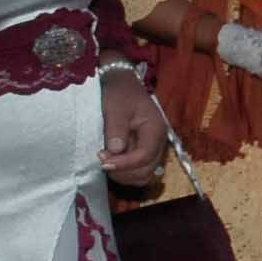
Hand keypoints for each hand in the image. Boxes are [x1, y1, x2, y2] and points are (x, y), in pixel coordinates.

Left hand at [98, 67, 165, 182]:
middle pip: (146, 170)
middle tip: (102, 160)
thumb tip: (115, 151)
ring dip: (124, 174)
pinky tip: (113, 162)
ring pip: (143, 175)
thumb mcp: (116, 108)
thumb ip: (116, 129)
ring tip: (107, 161)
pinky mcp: (144, 153)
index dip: (124, 163)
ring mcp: (153, 149)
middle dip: (123, 171)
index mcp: (155, 129)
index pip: (144, 156)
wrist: (122, 86)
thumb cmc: (120, 94)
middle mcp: (159, 143)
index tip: (103, 161)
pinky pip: (139, 172)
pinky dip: (126, 173)